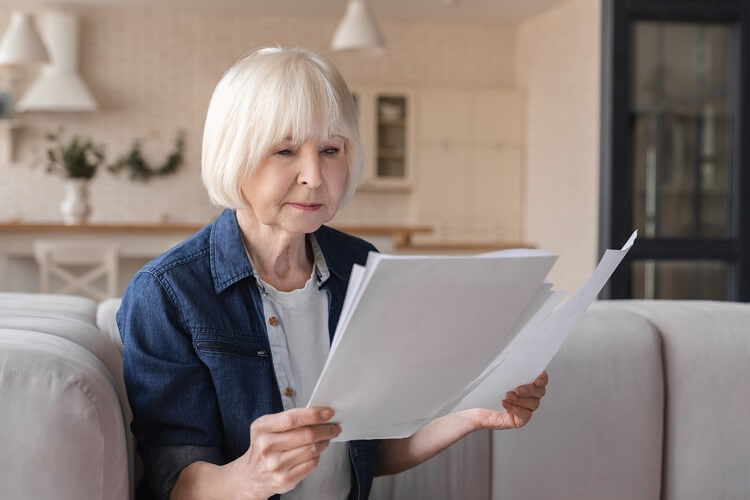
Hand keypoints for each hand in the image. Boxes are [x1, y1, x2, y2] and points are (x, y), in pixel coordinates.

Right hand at [227, 407, 341, 498]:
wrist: (251, 476)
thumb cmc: (264, 446)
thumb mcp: (267, 427)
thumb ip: (289, 420)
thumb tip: (319, 414)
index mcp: (261, 428)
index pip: (292, 418)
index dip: (314, 414)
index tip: (328, 412)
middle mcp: (266, 446)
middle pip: (306, 434)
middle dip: (326, 429)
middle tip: (334, 427)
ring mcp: (275, 465)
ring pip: (311, 450)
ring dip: (324, 442)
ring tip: (327, 438)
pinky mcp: (285, 479)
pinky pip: (311, 464)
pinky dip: (318, 456)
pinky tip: (316, 452)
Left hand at [470, 371, 548, 430]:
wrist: (474, 407)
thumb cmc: (485, 390)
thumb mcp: (495, 376)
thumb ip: (506, 370)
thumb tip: (511, 362)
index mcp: (526, 381)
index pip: (541, 378)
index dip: (542, 378)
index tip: (537, 378)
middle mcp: (529, 395)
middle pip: (539, 392)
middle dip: (530, 390)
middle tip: (518, 389)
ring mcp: (525, 407)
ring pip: (533, 403)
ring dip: (521, 400)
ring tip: (508, 396)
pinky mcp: (520, 419)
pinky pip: (525, 415)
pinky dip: (516, 409)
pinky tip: (506, 405)